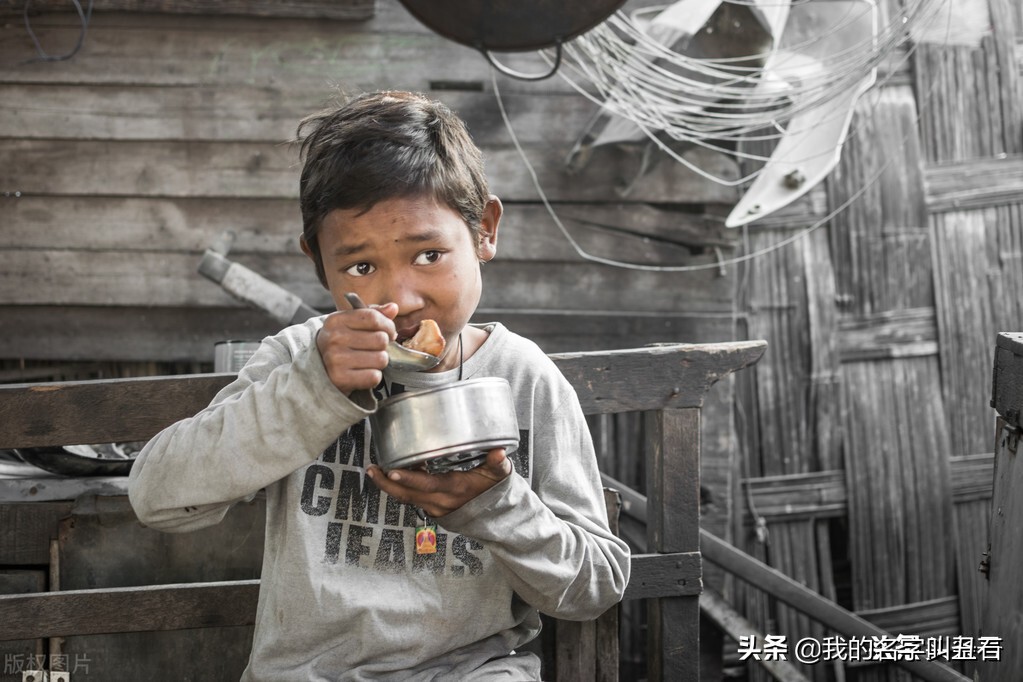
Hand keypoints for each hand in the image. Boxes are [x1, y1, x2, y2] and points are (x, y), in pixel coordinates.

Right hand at [316, 302, 398, 394]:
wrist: (319, 369)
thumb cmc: (341, 343)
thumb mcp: (351, 324)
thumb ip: (373, 314)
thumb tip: (393, 307)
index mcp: (336, 320)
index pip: (373, 318)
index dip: (388, 326)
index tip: (389, 332)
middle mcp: (333, 338)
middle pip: (380, 339)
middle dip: (383, 346)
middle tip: (375, 349)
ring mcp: (335, 359)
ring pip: (381, 359)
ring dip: (379, 362)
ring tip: (368, 361)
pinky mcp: (340, 378)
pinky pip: (374, 376)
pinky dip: (373, 377)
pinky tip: (363, 373)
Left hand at [366, 448, 512, 517]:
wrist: (493, 517)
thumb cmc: (493, 491)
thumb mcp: (499, 476)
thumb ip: (498, 463)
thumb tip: (499, 451)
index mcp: (455, 489)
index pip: (427, 485)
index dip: (409, 478)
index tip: (391, 471)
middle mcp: (441, 501)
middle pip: (407, 495)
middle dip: (386, 483)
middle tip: (371, 469)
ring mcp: (434, 507)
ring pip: (406, 498)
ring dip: (389, 486)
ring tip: (375, 470)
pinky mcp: (431, 508)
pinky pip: (411, 499)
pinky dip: (401, 487)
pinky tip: (394, 473)